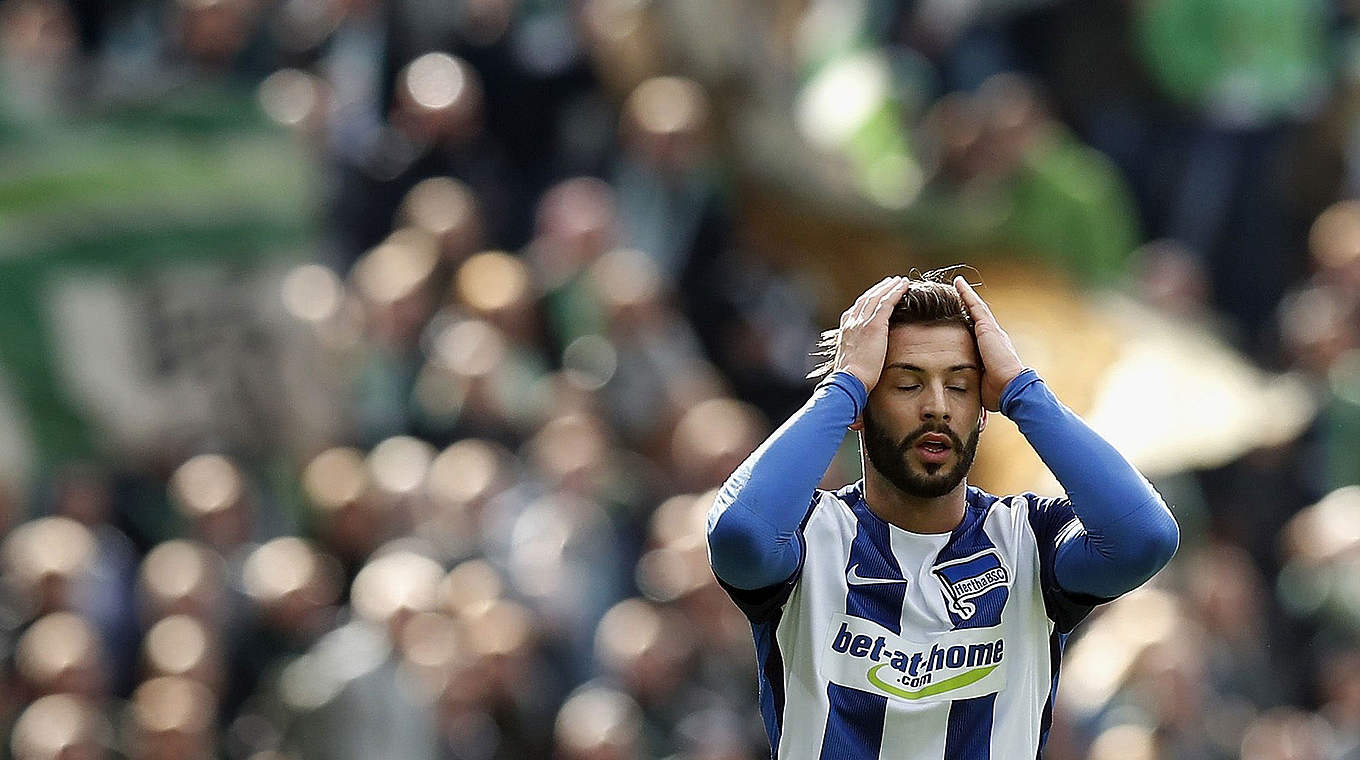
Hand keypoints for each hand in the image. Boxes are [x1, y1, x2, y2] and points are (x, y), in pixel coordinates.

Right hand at [832, 276, 913, 392]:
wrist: (849, 380)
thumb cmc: (851, 378)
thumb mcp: (852, 362)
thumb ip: (858, 353)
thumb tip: (864, 358)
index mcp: (846, 330)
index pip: (858, 309)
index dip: (869, 300)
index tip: (878, 295)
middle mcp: (852, 322)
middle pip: (867, 299)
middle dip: (879, 290)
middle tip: (891, 282)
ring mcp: (862, 322)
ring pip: (877, 297)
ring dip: (889, 287)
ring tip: (900, 281)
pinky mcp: (874, 325)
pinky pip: (887, 302)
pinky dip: (896, 291)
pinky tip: (905, 285)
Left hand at [954, 276, 1024, 411]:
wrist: (1010, 388)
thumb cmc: (995, 391)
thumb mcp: (979, 381)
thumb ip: (972, 377)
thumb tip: (960, 386)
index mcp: (991, 349)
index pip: (976, 332)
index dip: (968, 321)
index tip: (958, 315)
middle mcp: (993, 336)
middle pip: (976, 316)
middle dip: (967, 304)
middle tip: (956, 291)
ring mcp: (991, 330)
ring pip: (975, 307)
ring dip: (965, 294)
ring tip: (956, 283)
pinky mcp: (987, 327)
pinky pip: (974, 305)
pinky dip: (966, 293)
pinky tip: (958, 283)